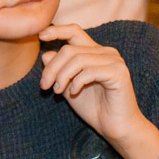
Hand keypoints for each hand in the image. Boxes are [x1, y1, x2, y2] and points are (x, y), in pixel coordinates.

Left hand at [38, 24, 147, 144]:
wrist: (115, 128)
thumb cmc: (93, 108)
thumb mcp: (68, 86)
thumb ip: (59, 70)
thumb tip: (45, 54)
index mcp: (95, 52)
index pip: (75, 31)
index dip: (56, 31)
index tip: (40, 36)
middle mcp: (106, 52)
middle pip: (69, 49)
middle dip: (52, 68)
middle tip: (45, 86)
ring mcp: (114, 61)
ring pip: (77, 59)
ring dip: (62, 76)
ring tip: (58, 91)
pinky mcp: (119, 73)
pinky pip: (89, 71)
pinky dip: (76, 82)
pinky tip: (73, 92)